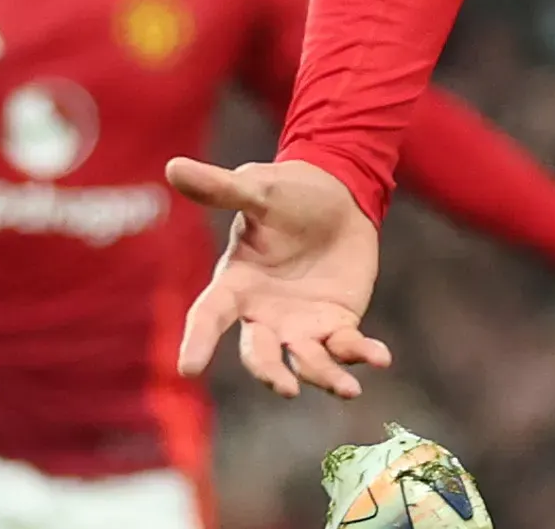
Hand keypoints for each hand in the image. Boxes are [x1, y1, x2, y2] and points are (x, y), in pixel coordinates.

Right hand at [168, 156, 387, 398]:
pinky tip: (381, 359)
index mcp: (235, 284)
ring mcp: (301, 324)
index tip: (187, 368)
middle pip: (260, 352)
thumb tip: (174, 166)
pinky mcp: (337, 323)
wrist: (338, 196)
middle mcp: (263, 314)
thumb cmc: (288, 193)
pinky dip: (362, 354)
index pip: (209, 317)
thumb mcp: (258, 189)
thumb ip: (221, 188)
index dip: (197, 341)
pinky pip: (346, 346)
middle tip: (284, 387)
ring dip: (323, 376)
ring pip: (306, 361)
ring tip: (348, 388)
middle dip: (270, 371)